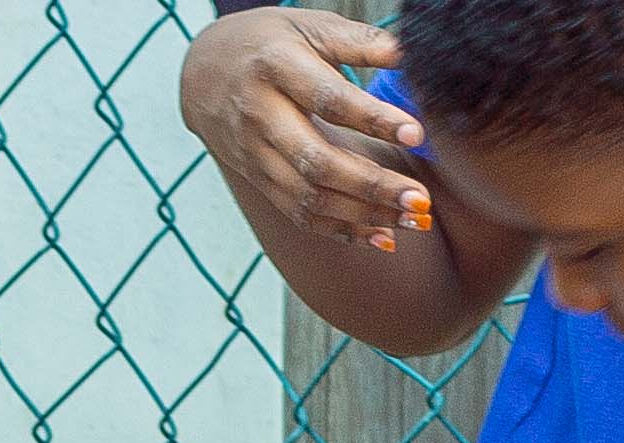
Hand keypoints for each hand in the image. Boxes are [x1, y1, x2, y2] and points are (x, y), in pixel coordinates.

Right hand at [178, 11, 435, 249]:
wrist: (204, 72)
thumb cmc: (269, 43)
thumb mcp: (309, 26)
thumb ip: (358, 41)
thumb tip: (407, 54)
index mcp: (277, 68)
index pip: (329, 99)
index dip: (373, 119)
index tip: (416, 134)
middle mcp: (260, 116)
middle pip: (317, 163)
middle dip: (372, 186)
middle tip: (419, 200)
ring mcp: (255, 154)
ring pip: (309, 198)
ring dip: (362, 216)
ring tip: (411, 221)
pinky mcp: (257, 179)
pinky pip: (298, 214)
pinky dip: (340, 230)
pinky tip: (379, 235)